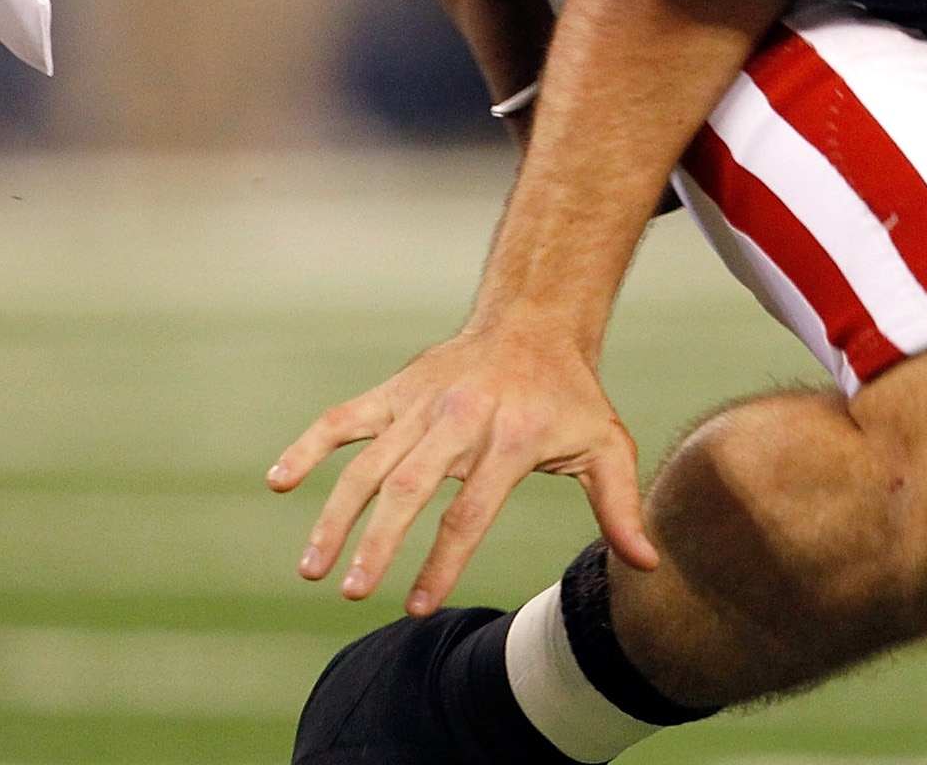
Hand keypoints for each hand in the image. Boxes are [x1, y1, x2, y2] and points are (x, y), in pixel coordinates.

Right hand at [267, 318, 658, 613]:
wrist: (534, 319)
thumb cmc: (569, 395)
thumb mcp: (604, 444)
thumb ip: (618, 507)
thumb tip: (647, 565)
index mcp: (510, 437)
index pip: (468, 511)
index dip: (441, 562)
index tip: (417, 606)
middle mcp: (459, 418)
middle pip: (409, 488)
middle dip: (377, 543)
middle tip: (352, 592)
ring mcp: (420, 402)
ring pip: (367, 461)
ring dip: (335, 515)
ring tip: (313, 567)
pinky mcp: (394, 390)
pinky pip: (343, 418)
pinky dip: (309, 445)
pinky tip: (279, 481)